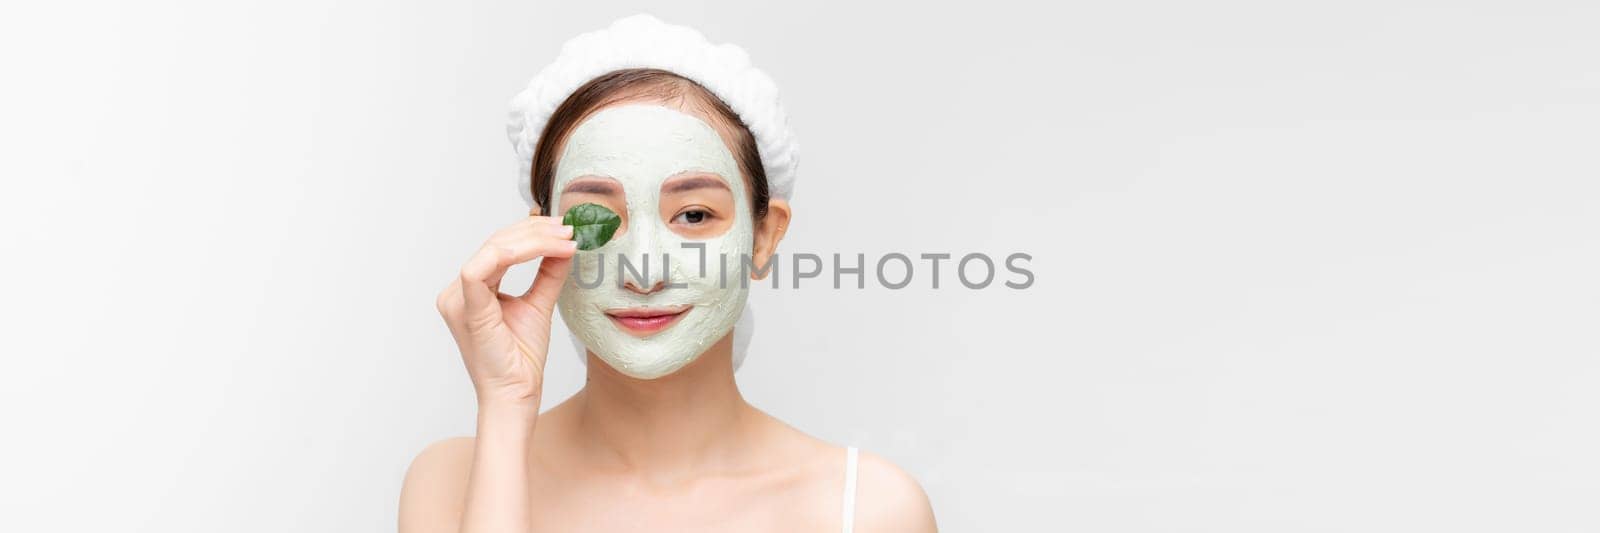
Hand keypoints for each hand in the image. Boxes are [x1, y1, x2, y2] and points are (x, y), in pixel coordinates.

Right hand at [436, 215, 575, 416]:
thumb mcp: (539, 305)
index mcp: (470, 291)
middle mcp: (457, 292)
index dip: (531, 232)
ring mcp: (456, 299)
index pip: (499, 247)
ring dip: (534, 238)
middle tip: (568, 227)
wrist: (516, 395)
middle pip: (496, 242)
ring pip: (493, 249)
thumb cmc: (521, 359)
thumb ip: (548, 273)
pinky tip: (548, 250)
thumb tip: (564, 245)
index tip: (564, 229)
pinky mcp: (465, 308)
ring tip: (565, 237)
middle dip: (535, 230)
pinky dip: (519, 253)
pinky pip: (483, 267)